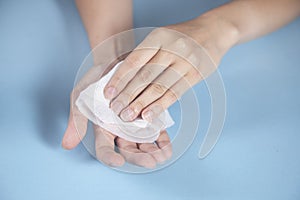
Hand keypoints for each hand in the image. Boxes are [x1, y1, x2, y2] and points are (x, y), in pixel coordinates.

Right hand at [61, 33, 171, 167]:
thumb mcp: (80, 98)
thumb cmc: (94, 82)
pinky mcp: (148, 116)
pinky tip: (168, 146)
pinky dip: (162, 140)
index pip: (104, 149)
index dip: (110, 157)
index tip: (118, 160)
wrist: (113, 63)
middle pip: (129, 150)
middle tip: (150, 162)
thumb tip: (66, 145)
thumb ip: (77, 121)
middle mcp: (119, 130)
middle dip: (139, 158)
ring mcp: (135, 124)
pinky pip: (156, 131)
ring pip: (144, 143)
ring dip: (154, 152)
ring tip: (163, 157)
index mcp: (102, 130)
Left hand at [104, 16, 238, 121]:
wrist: (213, 31)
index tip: (108, 93)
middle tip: (116, 109)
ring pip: (158, 87)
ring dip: (141, 104)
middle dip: (127, 95)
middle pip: (144, 76)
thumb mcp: (162, 38)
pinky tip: (148, 116)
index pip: (134, 60)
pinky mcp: (195, 74)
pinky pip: (174, 93)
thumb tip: (124, 82)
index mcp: (158, 37)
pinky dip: (160, 106)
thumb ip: (146, 56)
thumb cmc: (182, 37)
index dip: (119, 79)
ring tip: (128, 116)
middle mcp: (172, 48)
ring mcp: (185, 62)